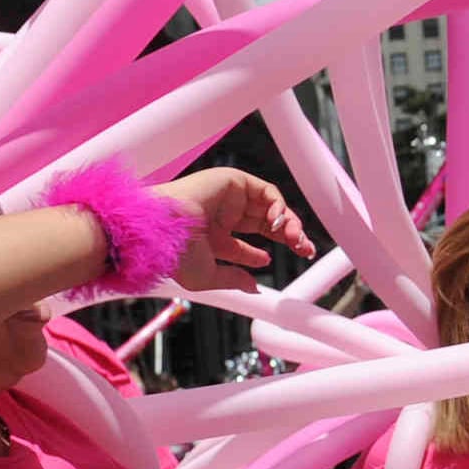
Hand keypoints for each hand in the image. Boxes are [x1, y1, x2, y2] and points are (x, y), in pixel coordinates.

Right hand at [160, 167, 305, 293]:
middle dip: (288, 236)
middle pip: (263, 224)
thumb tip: (254, 288)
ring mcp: (228, 198)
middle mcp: (219, 216)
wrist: (164, 229)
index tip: (270, 261)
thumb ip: (233, 280)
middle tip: (304, 249)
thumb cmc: (175, 253)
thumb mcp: (206, 277)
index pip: (242, 246)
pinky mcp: (234, 181)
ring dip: (290, 223)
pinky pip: (266, 191)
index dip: (260, 255)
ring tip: (296, 239)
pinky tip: (279, 223)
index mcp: (209, 238)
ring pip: (269, 207)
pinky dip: (279, 206)